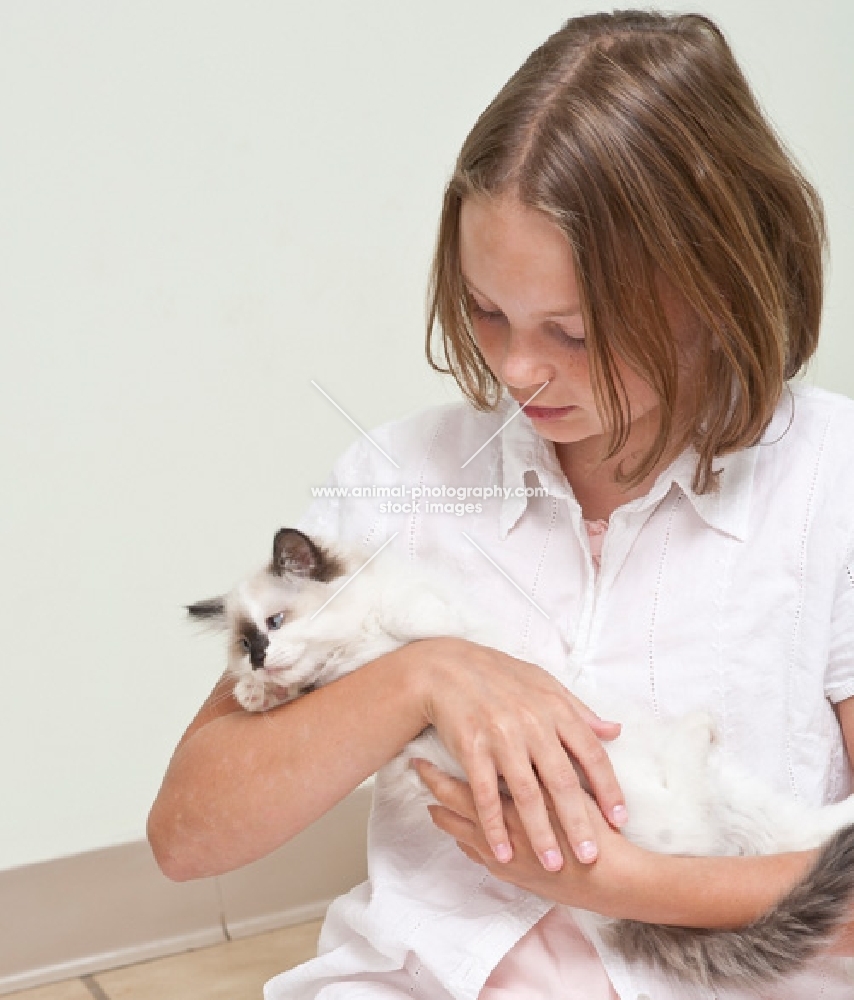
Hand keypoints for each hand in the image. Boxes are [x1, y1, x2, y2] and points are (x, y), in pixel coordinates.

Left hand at [414, 759, 636, 913]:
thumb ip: (547, 760)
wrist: (610, 879)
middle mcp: (499, 830)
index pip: (463, 784)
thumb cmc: (596, 826)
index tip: (422, 757)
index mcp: (512, 803)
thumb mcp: (572, 786)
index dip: (439, 772)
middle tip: (417, 772)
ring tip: (431, 803)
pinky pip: (477, 854)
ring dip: (445, 816)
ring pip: (462, 832)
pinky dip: (465, 840)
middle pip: (455, 807)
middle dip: (435, 789)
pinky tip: (461, 834)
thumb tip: (523, 736)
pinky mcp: (510, 874)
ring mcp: (502, 855)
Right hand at [417, 638, 626, 871]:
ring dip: (539, 832)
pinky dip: (494, 825)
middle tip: (590, 856)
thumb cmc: (499, 676)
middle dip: (578, 822)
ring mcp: (501, 738)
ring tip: (552, 864)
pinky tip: (503, 850)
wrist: (447, 667)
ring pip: (526, 794)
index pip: (590, 754)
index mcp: (555, 709)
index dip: (607, 788)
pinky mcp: (472, 749)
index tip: (620, 819)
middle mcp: (532, 724)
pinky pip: (486, 794)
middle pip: (562, 781)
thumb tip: (614, 731)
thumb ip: (579, 711)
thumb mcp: (544, 684)